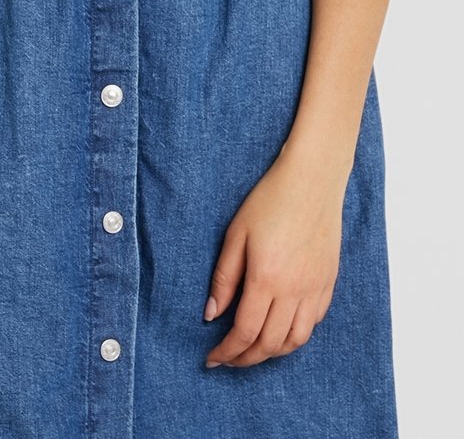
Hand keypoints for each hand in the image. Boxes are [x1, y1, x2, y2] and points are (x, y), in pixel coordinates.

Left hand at [203, 148, 345, 368]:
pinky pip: (314, 323)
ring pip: (296, 340)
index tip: (212, 359)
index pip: (244, 332)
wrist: (312, 180)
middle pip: (270, 343)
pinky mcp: (329, 282)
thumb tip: (211, 314)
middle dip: (246, 358)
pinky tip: (281, 329)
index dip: (227, 352)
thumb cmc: (270, 200)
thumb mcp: (236, 234)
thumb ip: (224, 278)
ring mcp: (315, 288)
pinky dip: (295, 336)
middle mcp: (294, 290)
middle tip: (228, 359)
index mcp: (267, 278)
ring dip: (273, 352)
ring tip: (253, 350)